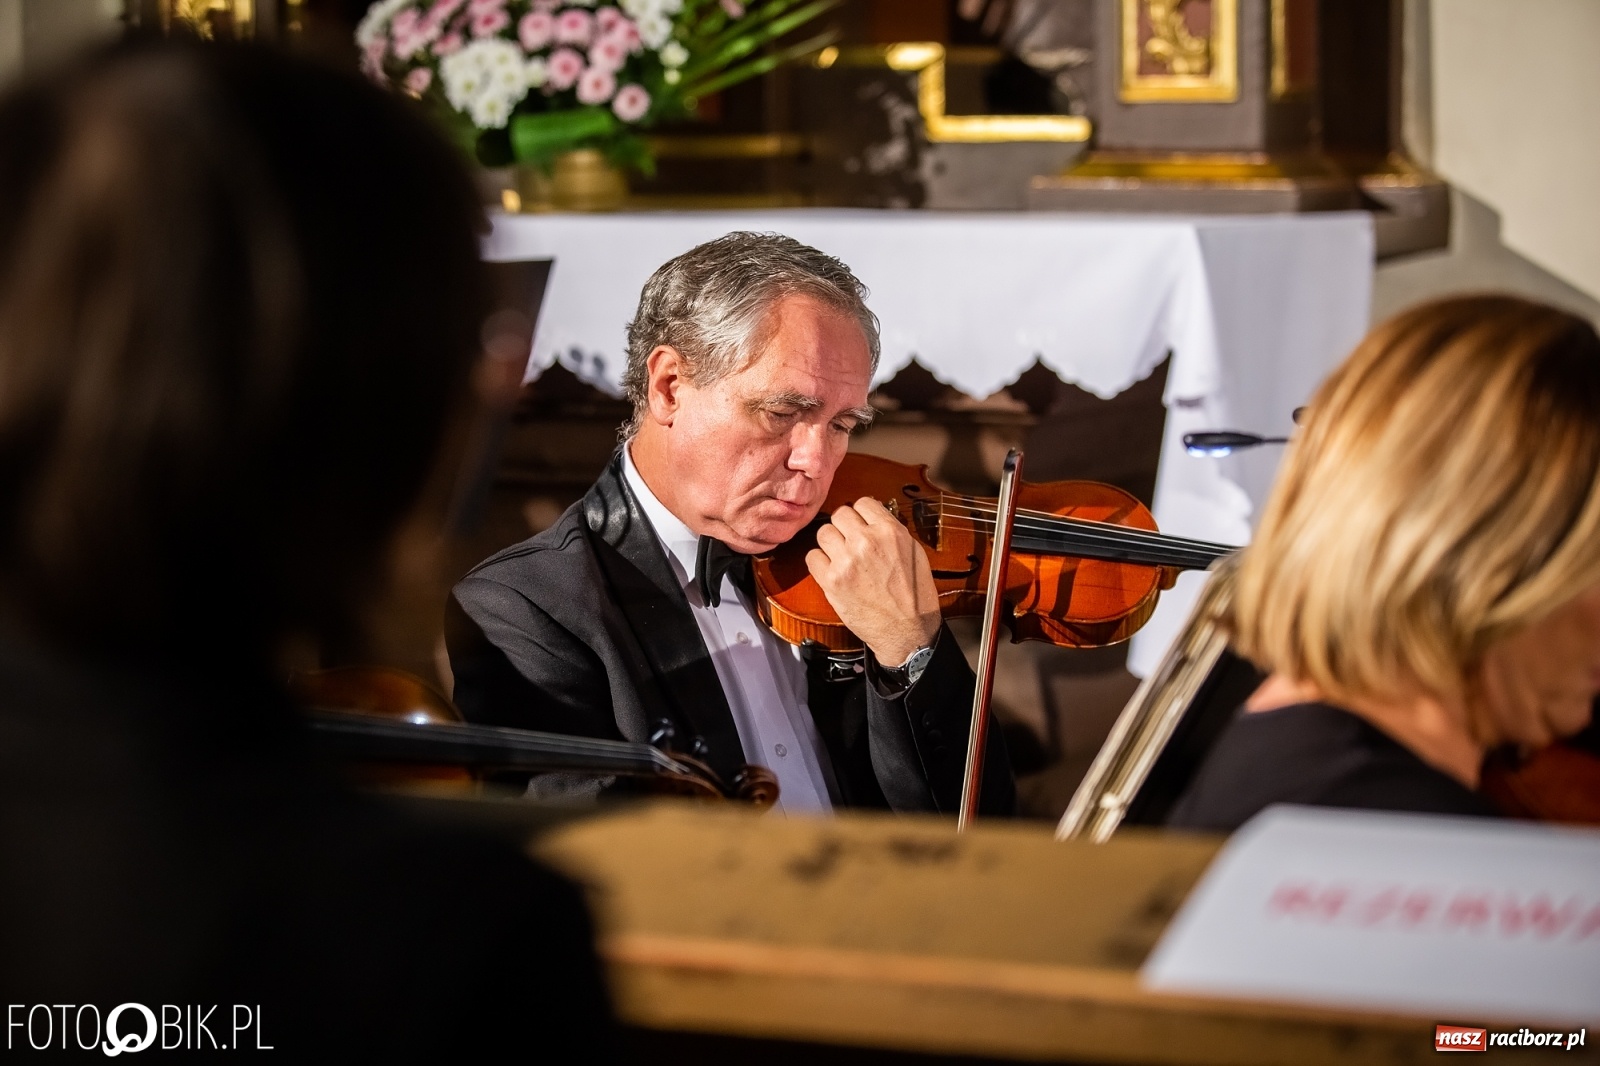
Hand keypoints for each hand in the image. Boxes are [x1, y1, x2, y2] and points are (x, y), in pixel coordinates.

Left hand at [805, 497, 940, 667]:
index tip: (860, 526)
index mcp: (889, 531)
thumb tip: (870, 519)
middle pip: (839, 515)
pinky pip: (812, 557)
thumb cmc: (914, 594)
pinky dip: (819, 563)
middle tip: (849, 543)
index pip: (862, 503)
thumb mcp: (913, 552)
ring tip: (840, 558)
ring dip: (830, 544)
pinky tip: (831, 572)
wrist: (907, 630)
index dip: (860, 514)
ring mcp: (846, 561)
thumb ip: (890, 531)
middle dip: (843, 527)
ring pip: (823, 533)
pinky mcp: (832, 581)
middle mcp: (866, 541)